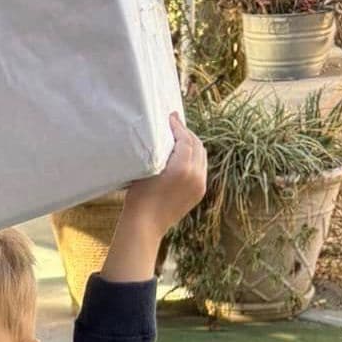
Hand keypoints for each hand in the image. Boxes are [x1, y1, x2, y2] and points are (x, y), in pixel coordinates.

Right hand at [120, 113, 207, 238]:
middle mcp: (196, 175)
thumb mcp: (148, 167)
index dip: (178, 126)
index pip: (185, 138)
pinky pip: (201, 169)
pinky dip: (194, 159)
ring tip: (180, 139)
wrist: (145, 225)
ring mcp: (200, 185)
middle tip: (176, 125)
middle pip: (197, 145)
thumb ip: (160, 149)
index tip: (171, 117)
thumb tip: (165, 133)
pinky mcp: (199, 193)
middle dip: (187, 133)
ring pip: (202, 156)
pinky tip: (184, 157)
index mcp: (183, 167)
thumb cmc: (139, 196)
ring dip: (192, 145)